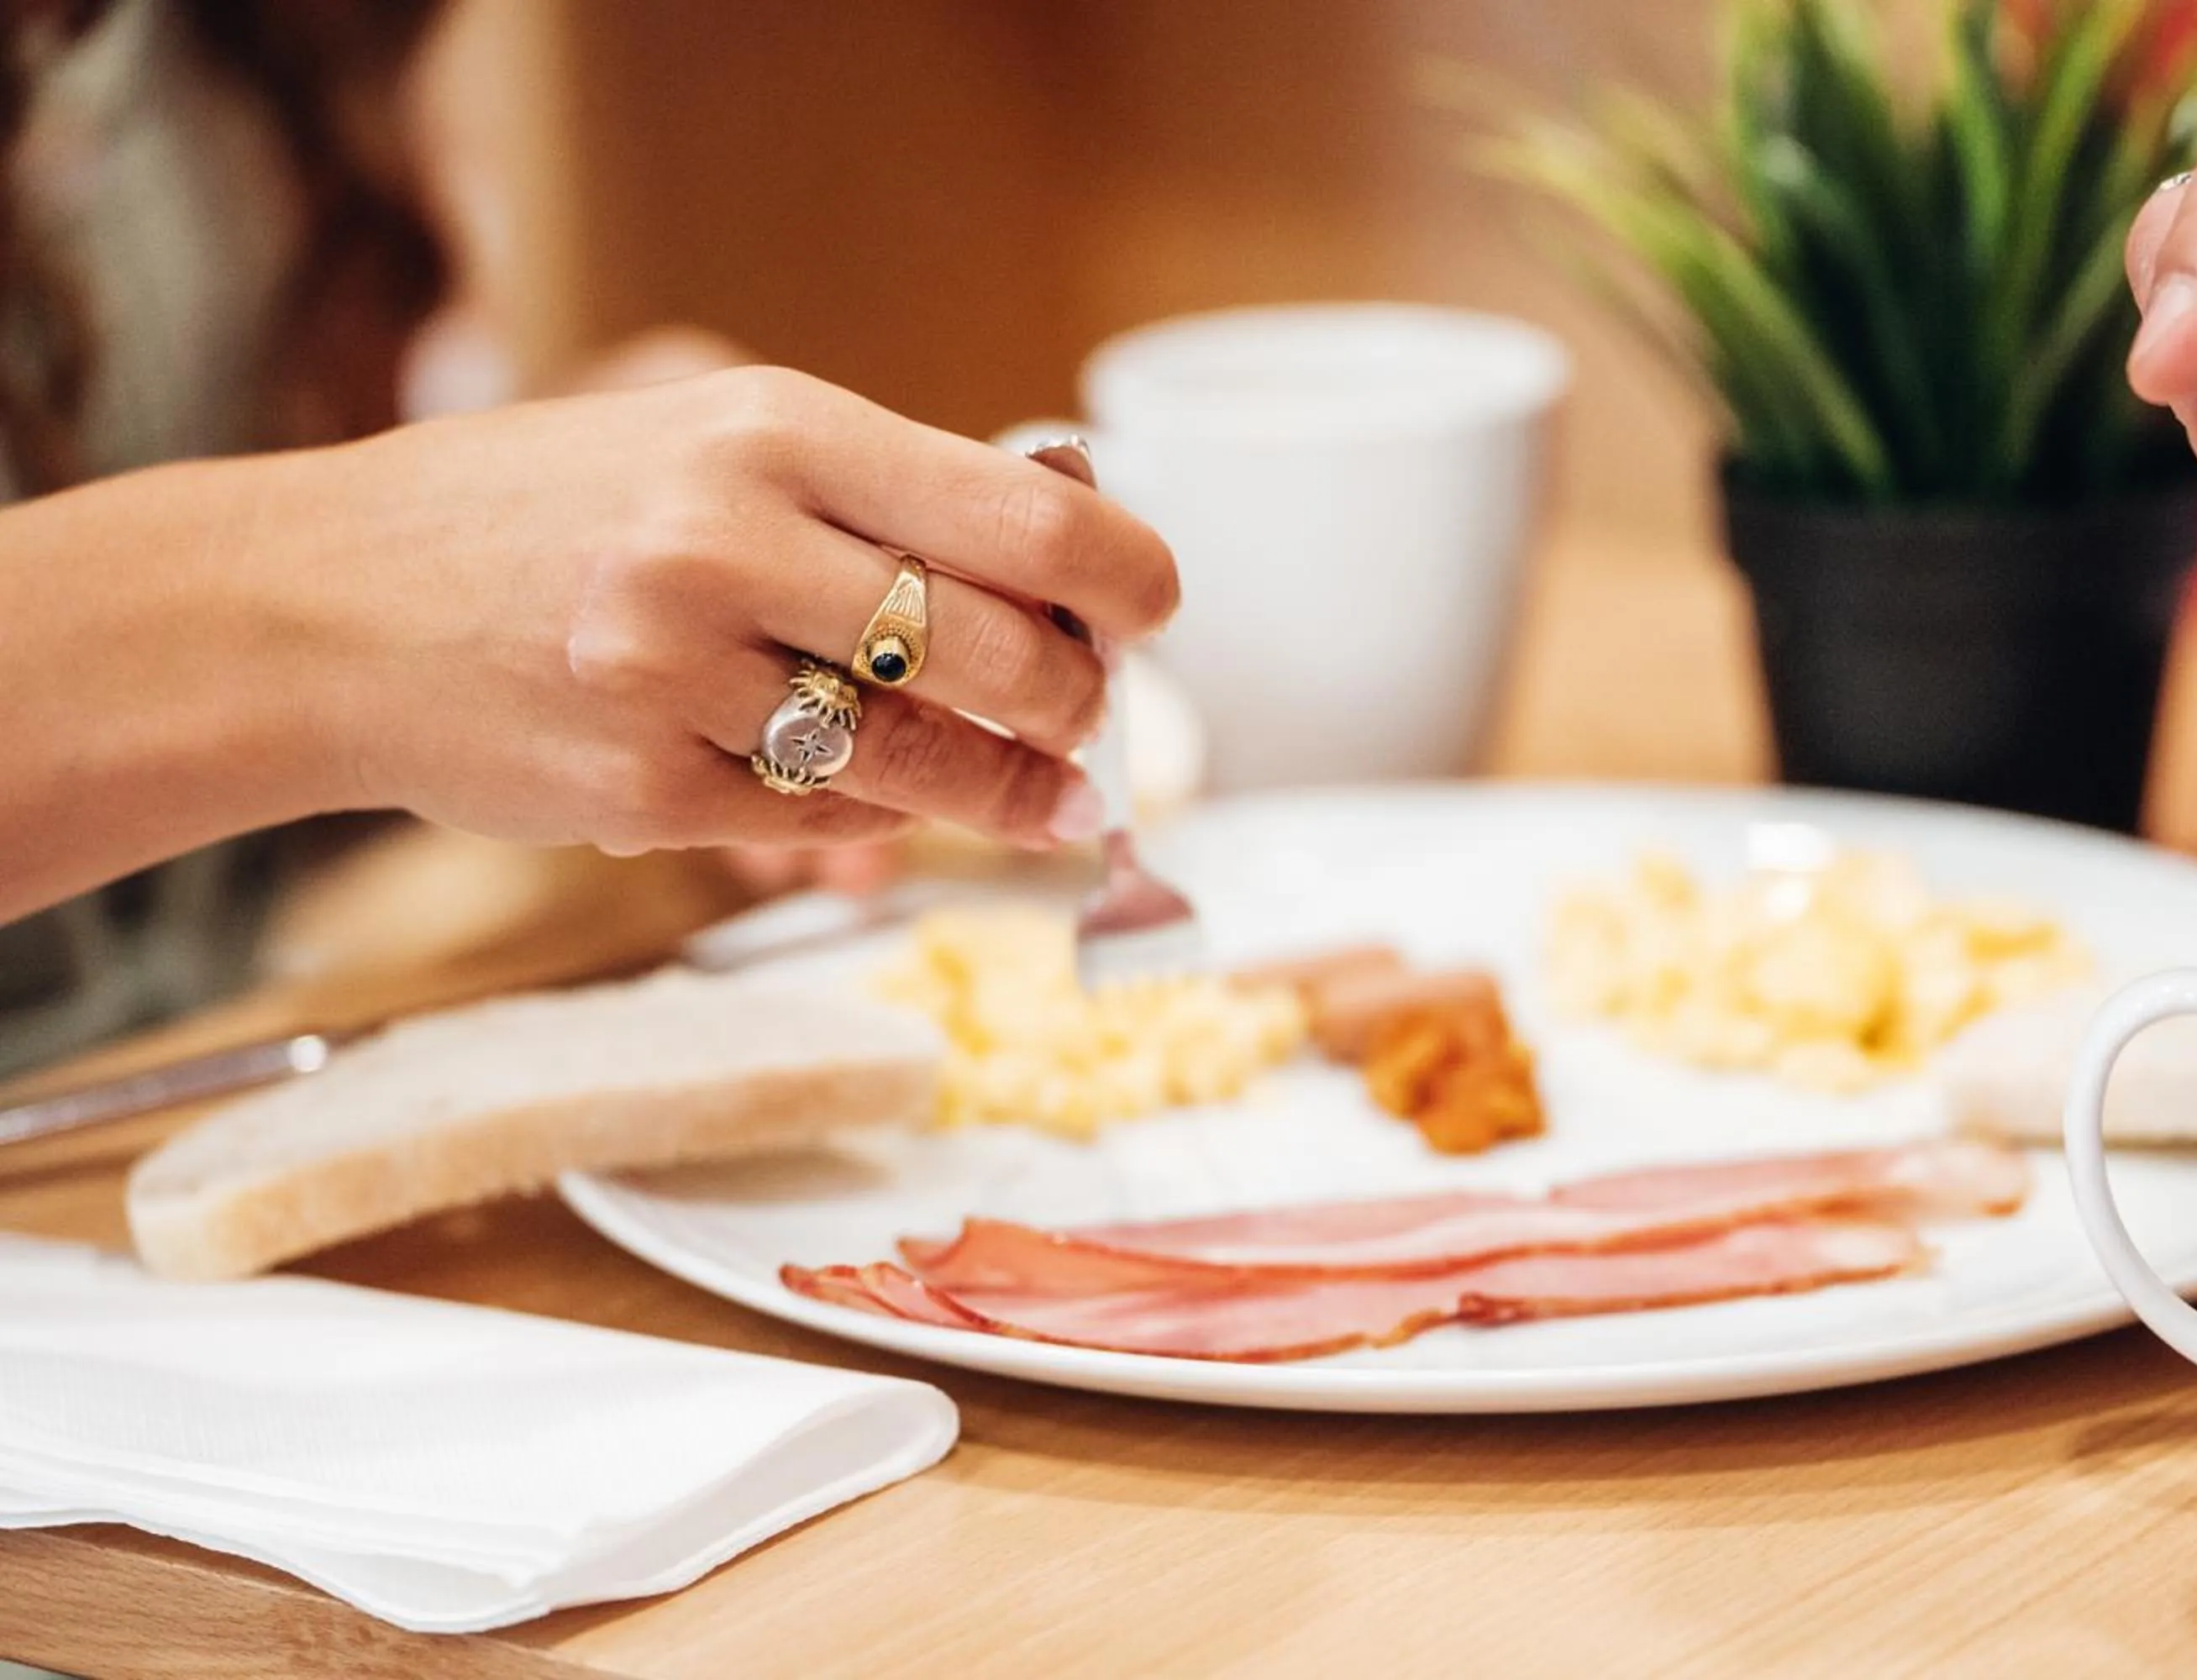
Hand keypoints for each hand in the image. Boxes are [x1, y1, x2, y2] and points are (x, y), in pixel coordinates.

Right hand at [294, 364, 1173, 857]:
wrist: (335, 604)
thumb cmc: (559, 510)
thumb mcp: (717, 439)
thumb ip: (885, 493)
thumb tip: (1079, 559)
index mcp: (772, 428)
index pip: (1027, 515)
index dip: (1125, 578)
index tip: (1149, 609)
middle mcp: (726, 543)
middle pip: (997, 654)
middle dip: (1074, 702)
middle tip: (1088, 715)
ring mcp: (678, 677)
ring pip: (925, 764)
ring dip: (1011, 792)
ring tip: (1051, 797)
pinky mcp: (644, 792)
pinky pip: (827, 823)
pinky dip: (876, 818)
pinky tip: (885, 800)